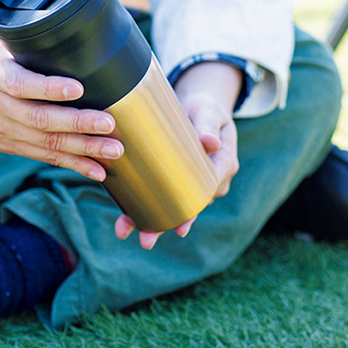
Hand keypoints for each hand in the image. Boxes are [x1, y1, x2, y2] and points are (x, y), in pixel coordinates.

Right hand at [0, 34, 123, 180]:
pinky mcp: (11, 146)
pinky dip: (73, 165)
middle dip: (78, 124)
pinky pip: (45, 157)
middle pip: (41, 119)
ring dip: (83, 149)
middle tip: (108, 123)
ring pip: (47, 144)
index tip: (78, 87)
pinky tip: (98, 170)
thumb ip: (28, 39)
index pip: (22, 84)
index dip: (50, 88)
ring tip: (114, 150)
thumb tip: (73, 21)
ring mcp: (4, 131)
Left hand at [114, 61, 242, 248]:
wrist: (198, 105)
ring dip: (150, 222)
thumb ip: (207, 125)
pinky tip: (124, 218)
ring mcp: (191, 181)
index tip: (179, 225)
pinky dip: (143, 205)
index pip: (208, 191)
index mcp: (223, 164)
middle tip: (146, 242)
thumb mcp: (209, 111)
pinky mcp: (175, 177)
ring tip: (124, 232)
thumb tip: (210, 143)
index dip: (192, 210)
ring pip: (173, 205)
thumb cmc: (206, 107)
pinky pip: (162, 194)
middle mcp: (209, 179)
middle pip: (188, 206)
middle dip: (164, 225)